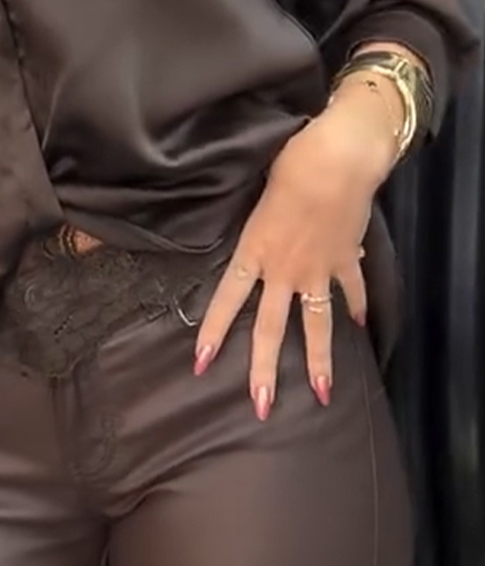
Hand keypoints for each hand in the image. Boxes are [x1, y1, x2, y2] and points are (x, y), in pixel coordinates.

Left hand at [194, 85, 397, 420]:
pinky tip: (362, 326)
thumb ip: (258, 222)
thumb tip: (265, 234)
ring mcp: (319, 268)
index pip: (228, 297)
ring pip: (316, 324)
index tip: (202, 363)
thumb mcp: (259, 192)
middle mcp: (284, 268)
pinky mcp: (347, 260)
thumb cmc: (291, 163)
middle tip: (261, 405)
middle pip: (271, 327)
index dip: (214, 330)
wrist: (337, 159)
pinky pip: (353, 290)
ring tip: (321, 395)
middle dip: (264, 368)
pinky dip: (359, 306)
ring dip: (319, 361)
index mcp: (255, 250)